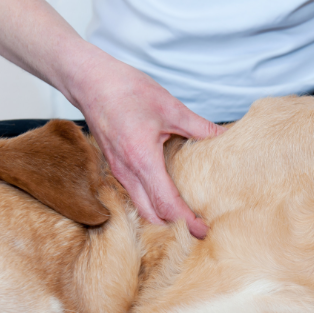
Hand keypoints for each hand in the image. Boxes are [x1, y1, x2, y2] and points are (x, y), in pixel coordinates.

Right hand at [68, 51, 224, 237]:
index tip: (203, 231)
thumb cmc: (125, 90)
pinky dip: (152, 205)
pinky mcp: (116, 168)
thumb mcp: (169, 106)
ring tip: (187, 218)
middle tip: (200, 229)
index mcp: (143, 160)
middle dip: (176, 227)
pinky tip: (168, 198)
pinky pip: (135, 196)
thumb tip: (224, 136)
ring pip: (141, 208)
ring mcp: (119, 172)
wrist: (89, 81)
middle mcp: (128, 172)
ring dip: (163, 218)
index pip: (167, 205)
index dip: (187, 222)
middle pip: (153, 216)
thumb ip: (199, 126)